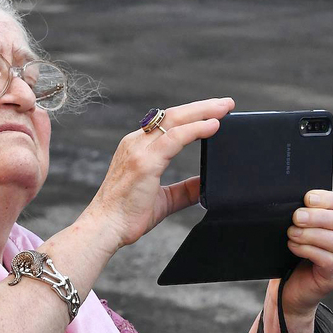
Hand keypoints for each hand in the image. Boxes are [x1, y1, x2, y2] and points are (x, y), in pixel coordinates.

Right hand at [82, 97, 234, 251]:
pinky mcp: (144, 162)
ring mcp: (138, 150)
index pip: (167, 123)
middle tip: (227, 103)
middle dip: (202, 107)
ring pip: (175, 120)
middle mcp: (136, 143)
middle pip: (173, 115)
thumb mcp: (164, 198)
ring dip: (203, 112)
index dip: (192, 115)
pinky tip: (212, 126)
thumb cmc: (127, 215)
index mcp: (137, 147)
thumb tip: (204, 184)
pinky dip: (195, 130)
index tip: (214, 112)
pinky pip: (175, 138)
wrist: (105, 228)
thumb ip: (185, 189)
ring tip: (225, 108)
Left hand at [281, 190, 332, 316]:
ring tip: (292, 233)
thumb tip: (297, 202)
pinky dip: (308, 250)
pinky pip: (328, 260)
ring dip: (312, 234)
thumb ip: (307, 214)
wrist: (293, 285)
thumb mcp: (305, 229)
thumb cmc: (299, 251)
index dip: (327, 199)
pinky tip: (294, 246)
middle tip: (296, 217)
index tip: (307, 198)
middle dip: (319, 217)